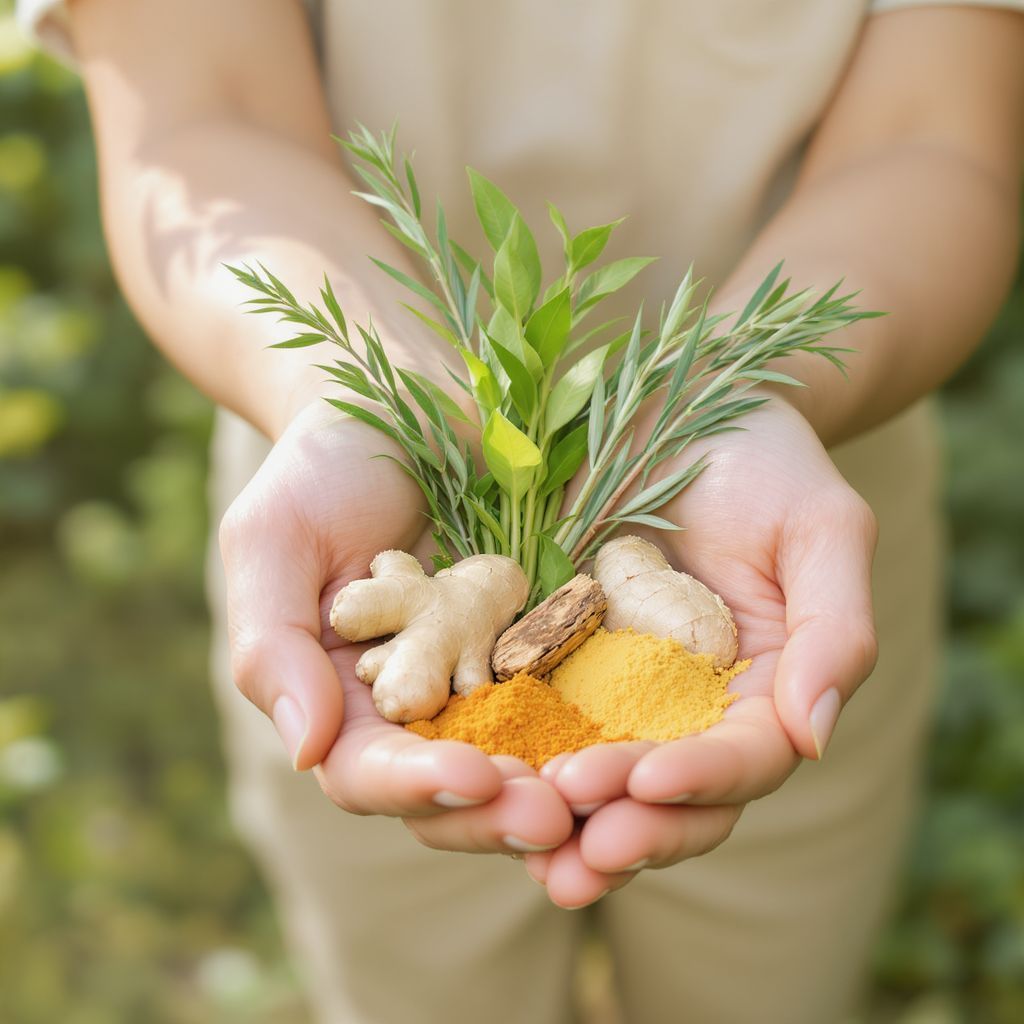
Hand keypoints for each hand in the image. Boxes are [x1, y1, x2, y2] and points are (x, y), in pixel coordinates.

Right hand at [218, 402, 572, 854]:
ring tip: (598, 795)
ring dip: (555, 785)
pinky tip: (635, 737)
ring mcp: (481, 676)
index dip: (412, 783)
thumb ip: (273, 646)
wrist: (404, 397)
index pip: (365, 769)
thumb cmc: (323, 466)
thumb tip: (304, 751)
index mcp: (340, 697)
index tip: (468, 775)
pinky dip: (596, 723)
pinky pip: (570, 695)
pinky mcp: (539, 644)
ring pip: (517, 758)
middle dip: (494, 810)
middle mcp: (415, 702)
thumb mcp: (273, 542)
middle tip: (552, 818)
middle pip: (449, 787)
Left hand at [526, 395, 877, 906]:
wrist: (681, 400)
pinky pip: (526, 720)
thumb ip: (834, 631)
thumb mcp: (820, 528)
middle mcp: (684, 708)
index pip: (742, 759)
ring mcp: (613, 691)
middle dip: (626, 825)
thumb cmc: (764, 458)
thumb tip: (814, 738)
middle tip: (576, 848)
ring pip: (594, 778)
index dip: (703, 779)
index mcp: (758, 692)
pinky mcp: (548, 660)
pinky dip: (506, 759)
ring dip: (560, 821)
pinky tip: (472, 782)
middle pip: (665, 795)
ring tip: (526, 847)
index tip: (650, 781)